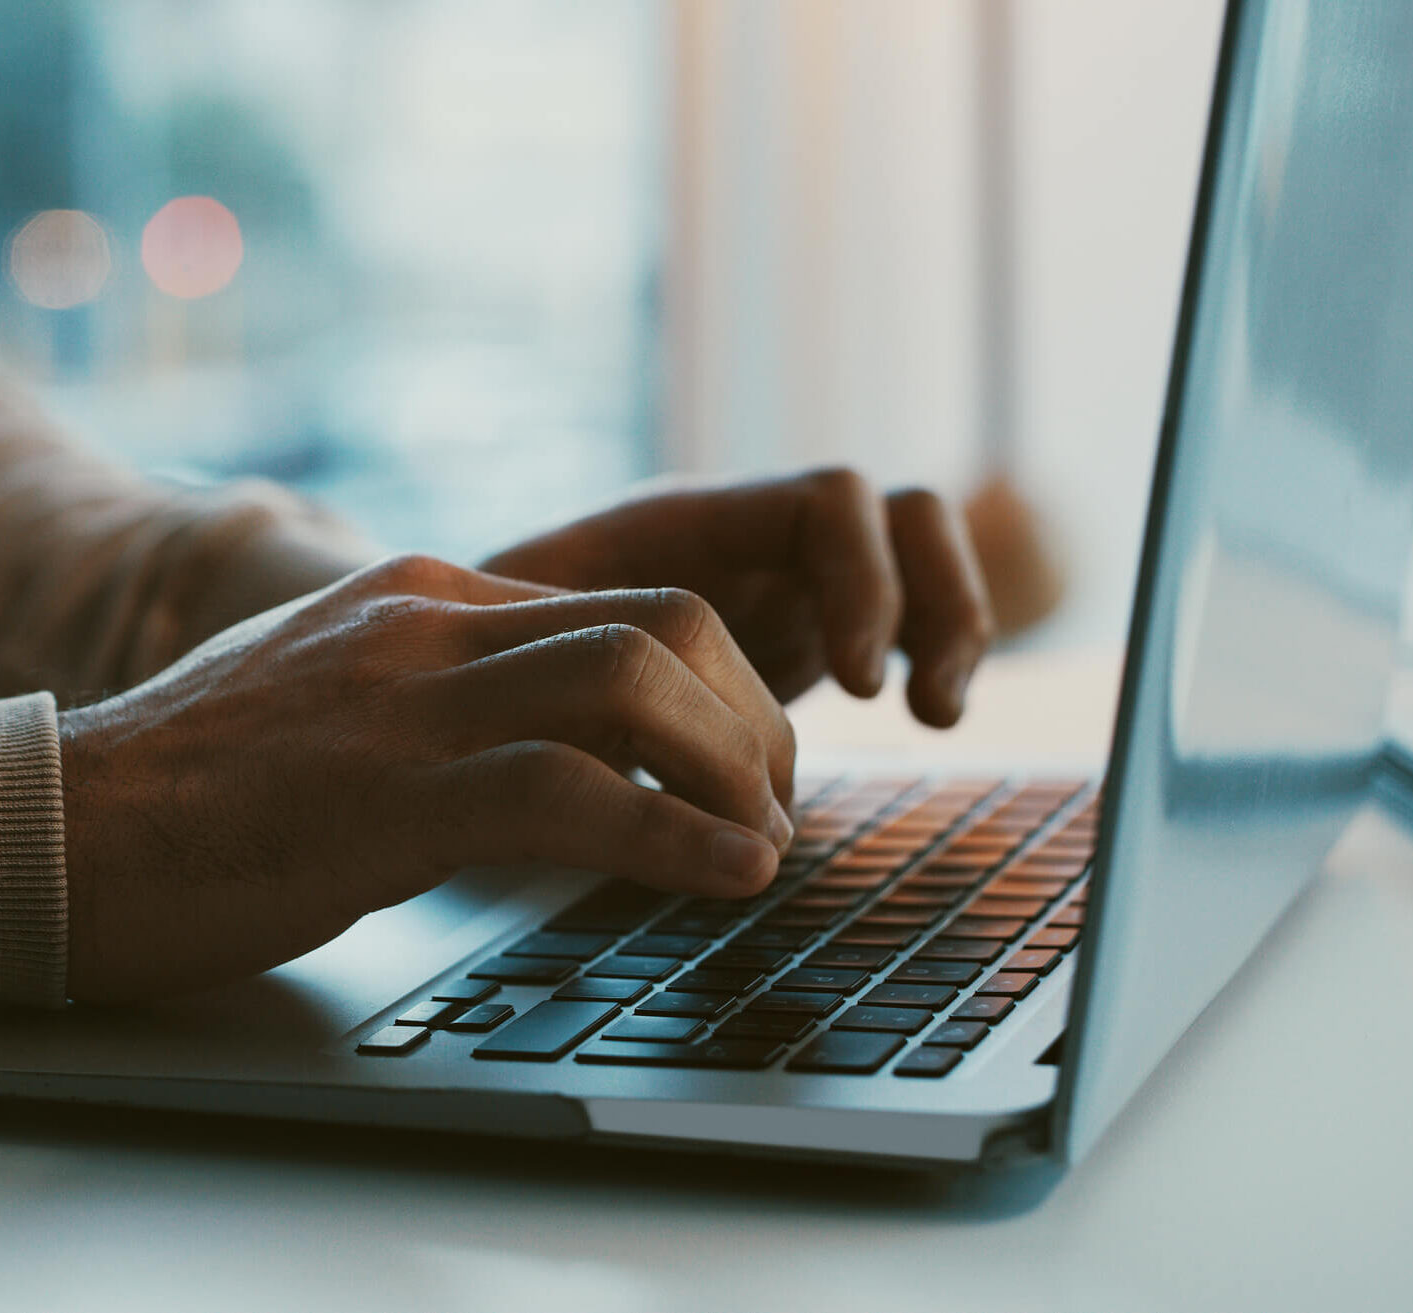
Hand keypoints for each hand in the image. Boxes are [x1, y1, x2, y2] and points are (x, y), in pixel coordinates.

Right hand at [59, 555, 796, 1001]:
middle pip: (663, 621)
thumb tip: (550, 745)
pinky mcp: (382, 798)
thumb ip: (436, 695)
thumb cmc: (189, 792)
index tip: (747, 766)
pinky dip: (675, 837)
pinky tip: (727, 877)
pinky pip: (572, 793)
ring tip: (764, 846)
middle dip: (752, 717)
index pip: (627, 601)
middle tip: (772, 806)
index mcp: (420, 596)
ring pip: (636, 683)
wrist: (46, 828)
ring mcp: (402, 703)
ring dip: (736, 770)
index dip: (722, 684)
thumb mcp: (332, 703)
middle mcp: (425, 625)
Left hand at [481, 469, 994, 726]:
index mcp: (687, 521)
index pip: (826, 502)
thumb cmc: (472, 646)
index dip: (862, 581)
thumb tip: (605, 700)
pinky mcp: (795, 632)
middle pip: (897, 514)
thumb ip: (569, 652)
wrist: (462, 658)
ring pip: (915, 557)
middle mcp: (747, 536)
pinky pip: (901, 614)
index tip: (857, 683)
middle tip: (908, 706)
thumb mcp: (514, 644)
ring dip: (950, 624)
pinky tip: (921, 718)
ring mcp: (779, 578)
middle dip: (931, 600)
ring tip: (935, 715)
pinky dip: (929, 653)